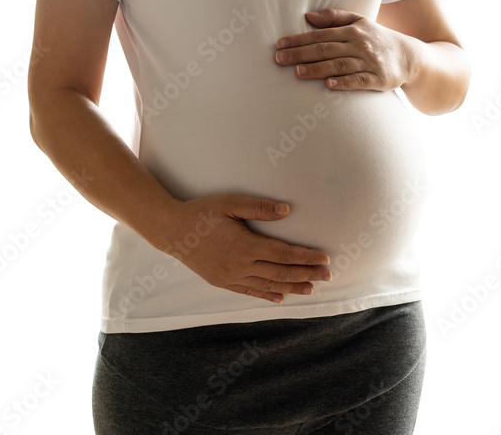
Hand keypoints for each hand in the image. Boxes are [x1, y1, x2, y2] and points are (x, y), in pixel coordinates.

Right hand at [150, 194, 331, 303]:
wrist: (171, 231)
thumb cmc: (202, 212)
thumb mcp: (230, 203)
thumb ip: (259, 207)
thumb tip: (287, 211)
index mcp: (245, 246)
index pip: (284, 254)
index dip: (306, 257)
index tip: (324, 258)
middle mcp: (240, 265)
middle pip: (281, 273)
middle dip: (307, 274)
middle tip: (329, 275)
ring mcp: (231, 277)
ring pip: (269, 286)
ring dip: (293, 287)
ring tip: (312, 288)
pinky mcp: (222, 282)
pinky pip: (250, 292)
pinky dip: (268, 295)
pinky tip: (281, 298)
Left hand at [274, 9, 414, 90]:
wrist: (410, 56)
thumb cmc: (378, 38)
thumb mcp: (360, 21)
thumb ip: (334, 17)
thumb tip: (307, 17)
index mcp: (353, 30)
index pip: (321, 35)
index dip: (299, 40)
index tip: (279, 45)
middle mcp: (360, 45)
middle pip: (326, 49)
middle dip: (301, 54)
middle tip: (279, 59)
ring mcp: (370, 62)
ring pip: (339, 65)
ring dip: (318, 68)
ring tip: (297, 72)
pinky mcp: (379, 79)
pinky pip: (359, 81)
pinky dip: (344, 83)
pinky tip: (329, 85)